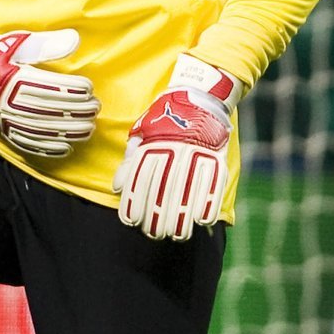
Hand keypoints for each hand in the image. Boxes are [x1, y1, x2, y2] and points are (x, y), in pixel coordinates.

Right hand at [0, 29, 98, 157]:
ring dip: (68, 131)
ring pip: (42, 130)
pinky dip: (48, 148)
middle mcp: (8, 101)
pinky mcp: (4, 130)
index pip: (49, 86)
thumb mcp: (17, 43)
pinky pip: (28, 143)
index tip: (89, 88)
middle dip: (76, 111)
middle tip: (95, 108)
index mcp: (12, 78)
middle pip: (49, 110)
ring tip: (88, 128)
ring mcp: (6, 118)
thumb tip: (74, 41)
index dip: (71, 88)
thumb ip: (45, 44)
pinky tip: (66, 147)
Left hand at [113, 56, 243, 239]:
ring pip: (186, 194)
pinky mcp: (215, 158)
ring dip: (182, 218)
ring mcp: (195, 156)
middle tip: (155, 234)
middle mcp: (172, 154)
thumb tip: (118, 187)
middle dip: (158, 218)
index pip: (140, 183)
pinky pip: (212, 185)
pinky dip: (208, 204)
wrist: (197, 98)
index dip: (135, 206)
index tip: (133, 223)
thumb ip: (130, 162)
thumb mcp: (141, 135)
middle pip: (163, 193)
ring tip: (178, 235)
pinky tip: (202, 221)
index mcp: (151, 148)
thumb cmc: (164, 121)